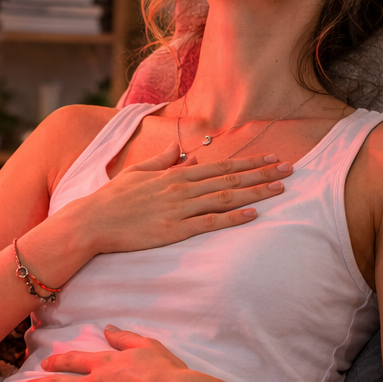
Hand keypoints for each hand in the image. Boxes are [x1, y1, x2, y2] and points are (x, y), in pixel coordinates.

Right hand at [59, 146, 292, 255]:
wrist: (92, 221)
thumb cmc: (112, 199)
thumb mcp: (137, 173)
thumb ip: (162, 160)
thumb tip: (182, 151)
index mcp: (174, 174)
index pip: (219, 166)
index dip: (248, 162)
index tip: (271, 158)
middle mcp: (181, 188)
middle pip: (229, 179)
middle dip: (262, 173)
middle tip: (290, 169)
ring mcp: (178, 209)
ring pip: (225, 198)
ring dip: (255, 193)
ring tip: (281, 189)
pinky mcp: (174, 230)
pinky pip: (209, 222)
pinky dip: (233, 218)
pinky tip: (253, 215)